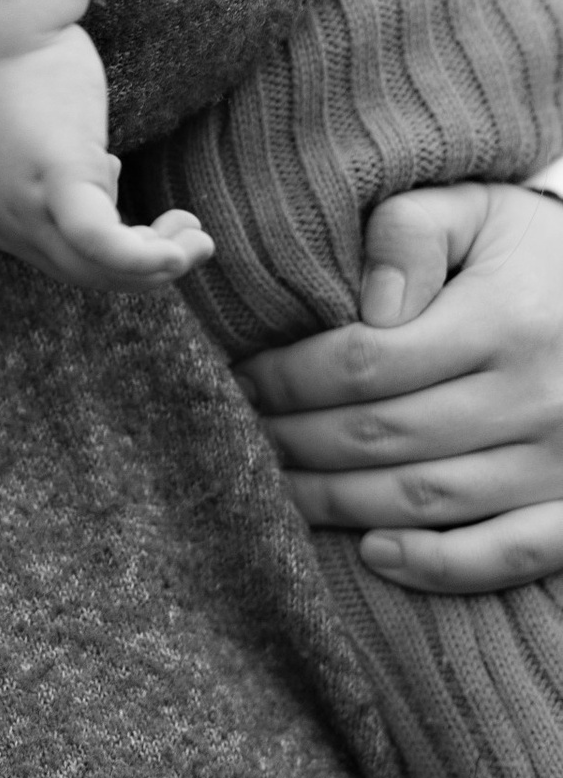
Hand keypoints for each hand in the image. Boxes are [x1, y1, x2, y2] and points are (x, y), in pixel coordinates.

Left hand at [0, 0, 214, 291]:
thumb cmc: (12, 59)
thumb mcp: (30, 130)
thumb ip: (61, 162)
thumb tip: (107, 170)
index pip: (63, 261)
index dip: (112, 249)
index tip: (139, 208)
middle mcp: (4, 221)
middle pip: (84, 275)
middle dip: (147, 269)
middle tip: (192, 239)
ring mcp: (25, 203)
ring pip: (98, 269)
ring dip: (159, 264)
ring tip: (198, 238)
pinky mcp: (56, 174)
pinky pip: (100, 241)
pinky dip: (142, 258)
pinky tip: (181, 247)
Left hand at [239, 181, 562, 590]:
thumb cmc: (528, 252)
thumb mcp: (473, 211)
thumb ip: (409, 236)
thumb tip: (370, 305)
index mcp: (505, 320)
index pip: (366, 363)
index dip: (289, 378)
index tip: (243, 379)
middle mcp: (539, 397)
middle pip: (383, 437)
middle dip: (296, 440)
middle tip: (245, 435)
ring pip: (426, 499)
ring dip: (338, 503)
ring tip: (279, 486)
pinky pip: (510, 553)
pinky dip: (440, 566)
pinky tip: (374, 552)